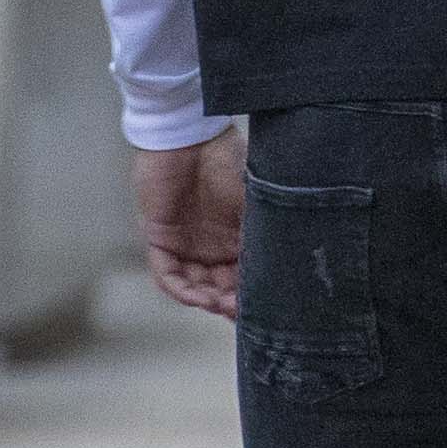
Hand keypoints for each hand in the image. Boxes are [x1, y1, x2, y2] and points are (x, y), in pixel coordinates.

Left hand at [133, 124, 246, 318]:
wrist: (189, 137)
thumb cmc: (227, 161)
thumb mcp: (254, 204)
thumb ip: (263, 235)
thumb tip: (286, 272)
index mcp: (237, 238)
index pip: (244, 277)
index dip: (250, 296)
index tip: (262, 307)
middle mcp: (212, 246)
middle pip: (219, 288)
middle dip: (228, 303)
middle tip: (238, 310)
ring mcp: (186, 245)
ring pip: (194, 286)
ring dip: (206, 299)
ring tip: (218, 304)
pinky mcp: (160, 239)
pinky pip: (167, 275)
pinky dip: (181, 290)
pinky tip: (197, 296)